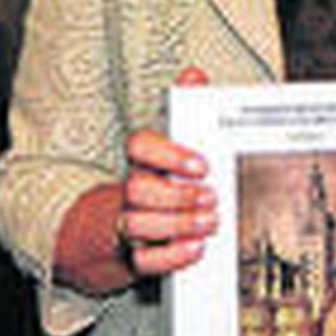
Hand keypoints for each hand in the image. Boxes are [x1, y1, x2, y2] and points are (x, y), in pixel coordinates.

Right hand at [115, 68, 217, 278]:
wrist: (125, 226)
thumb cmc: (158, 179)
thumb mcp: (173, 144)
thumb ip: (185, 109)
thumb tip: (194, 75)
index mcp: (141, 160)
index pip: (138, 147)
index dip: (168, 155)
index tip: (202, 164)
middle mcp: (132, 190)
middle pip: (136, 189)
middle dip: (176, 195)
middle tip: (210, 197)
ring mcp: (129, 222)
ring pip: (137, 224)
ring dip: (176, 225)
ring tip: (208, 223)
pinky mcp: (134, 254)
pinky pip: (142, 260)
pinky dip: (169, 256)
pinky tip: (195, 249)